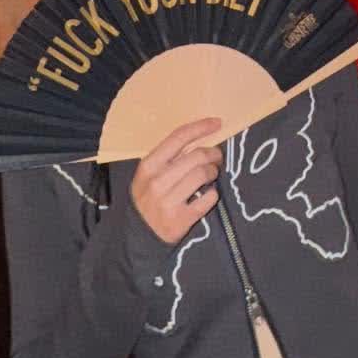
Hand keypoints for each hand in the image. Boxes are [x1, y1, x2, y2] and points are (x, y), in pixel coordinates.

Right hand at [131, 118, 223, 243]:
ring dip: (213, 172)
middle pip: (196, 156)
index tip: (217, 123)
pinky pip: (208, 198)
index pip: (178, 138)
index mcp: (149, 165)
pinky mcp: (181, 219)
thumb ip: (169, 157)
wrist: (139, 234)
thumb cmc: (148, 197)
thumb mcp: (149, 174)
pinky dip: (213, 194)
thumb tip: (200, 138)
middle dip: (212, 153)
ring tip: (211, 174)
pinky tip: (208, 194)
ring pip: (203, 174)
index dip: (200, 127)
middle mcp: (157, 181)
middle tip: (216, 157)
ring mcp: (168, 201)